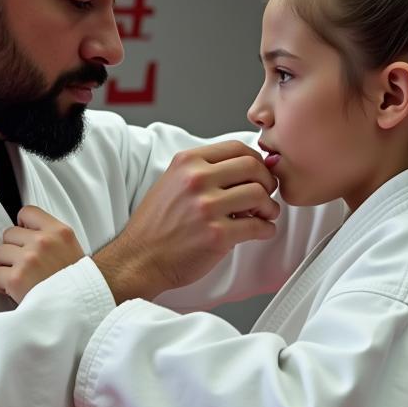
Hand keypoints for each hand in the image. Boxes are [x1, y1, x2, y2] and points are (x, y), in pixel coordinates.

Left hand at [0, 206, 83, 303]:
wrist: (81, 308)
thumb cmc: (77, 285)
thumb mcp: (72, 249)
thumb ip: (51, 237)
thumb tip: (25, 232)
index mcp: (60, 232)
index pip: (28, 212)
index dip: (22, 226)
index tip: (24, 238)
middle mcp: (43, 242)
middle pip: (9, 234)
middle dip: (14, 249)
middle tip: (25, 266)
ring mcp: (29, 259)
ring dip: (6, 266)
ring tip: (22, 278)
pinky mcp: (16, 279)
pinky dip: (1, 284)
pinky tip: (16, 289)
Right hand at [94, 141, 280, 302]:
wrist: (138, 258)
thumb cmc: (155, 225)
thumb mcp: (171, 182)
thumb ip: (202, 171)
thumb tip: (243, 168)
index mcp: (187, 162)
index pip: (236, 148)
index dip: (255, 161)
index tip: (259, 173)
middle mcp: (196, 180)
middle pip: (253, 167)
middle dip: (267, 181)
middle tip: (267, 194)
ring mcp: (207, 207)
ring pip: (259, 195)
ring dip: (269, 206)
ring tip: (265, 215)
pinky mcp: (217, 235)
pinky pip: (257, 226)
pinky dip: (266, 229)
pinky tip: (262, 231)